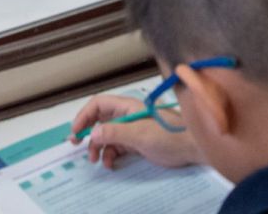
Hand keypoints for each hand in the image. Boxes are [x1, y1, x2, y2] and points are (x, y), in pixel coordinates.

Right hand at [70, 94, 200, 170]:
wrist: (191, 147)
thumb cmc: (168, 135)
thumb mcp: (139, 134)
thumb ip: (114, 132)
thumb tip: (92, 134)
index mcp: (128, 106)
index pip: (98, 104)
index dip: (84, 116)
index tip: (76, 132)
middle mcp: (127, 115)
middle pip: (100, 119)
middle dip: (88, 131)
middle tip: (76, 144)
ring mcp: (132, 128)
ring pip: (106, 135)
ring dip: (98, 146)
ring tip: (95, 159)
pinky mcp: (136, 142)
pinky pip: (116, 146)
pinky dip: (109, 154)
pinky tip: (110, 163)